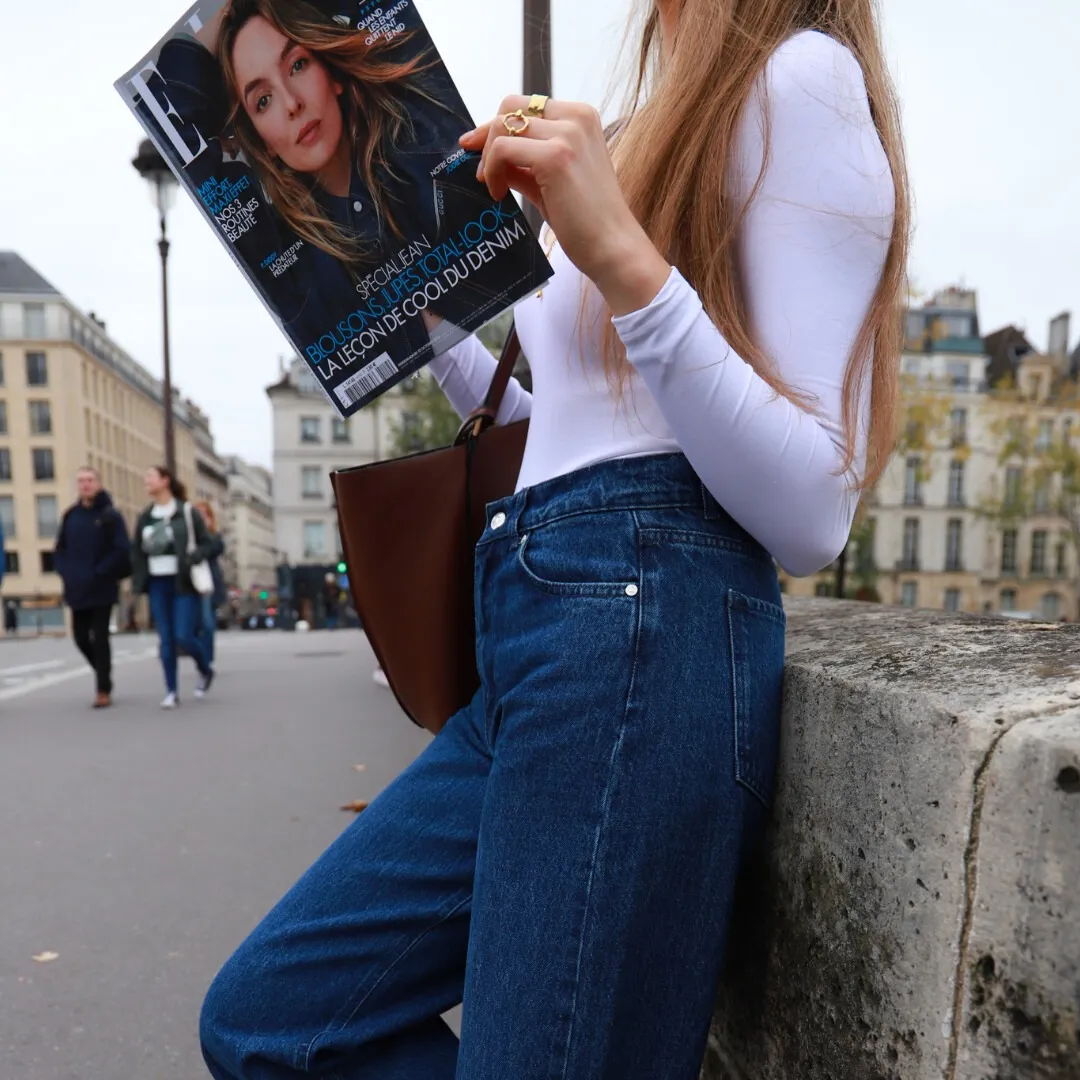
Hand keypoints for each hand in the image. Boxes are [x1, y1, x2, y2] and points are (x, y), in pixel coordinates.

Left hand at [460, 97, 670, 315]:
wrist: (612, 247)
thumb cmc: (586, 221)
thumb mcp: (551, 181)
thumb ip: (525, 163)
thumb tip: (490, 156)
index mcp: (581, 117)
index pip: (525, 105)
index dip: (497, 127)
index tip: (478, 150)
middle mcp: (576, 118)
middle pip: (510, 106)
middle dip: (487, 136)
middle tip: (479, 170)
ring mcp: (567, 135)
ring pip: (503, 126)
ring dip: (488, 158)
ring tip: (495, 188)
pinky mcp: (555, 157)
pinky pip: (503, 149)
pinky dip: (492, 171)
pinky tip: (499, 194)